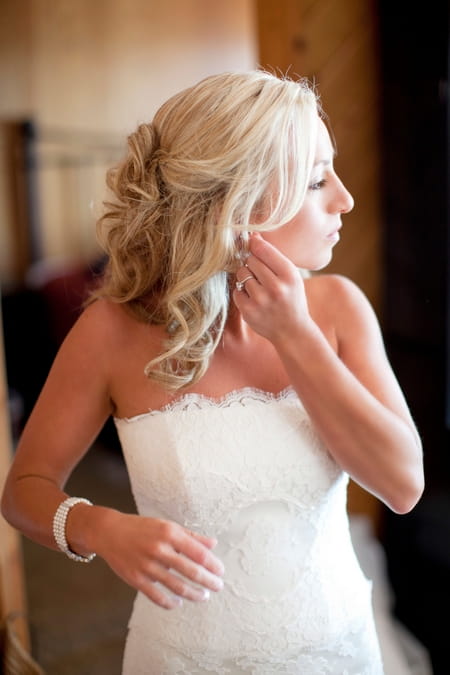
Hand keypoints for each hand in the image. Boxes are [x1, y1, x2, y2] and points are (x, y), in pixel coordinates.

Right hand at [96, 511, 223, 609]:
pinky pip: (158, 596)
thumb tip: (213, 544)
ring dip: (194, 594)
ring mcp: (147, 565)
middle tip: (218, 587)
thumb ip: (191, 536)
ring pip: (176, 586)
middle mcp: (160, 549)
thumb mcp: (167, 526)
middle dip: (208, 581)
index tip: (221, 572)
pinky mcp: (136, 579)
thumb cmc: (142, 528)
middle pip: (191, 571)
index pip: (198, 553)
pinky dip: (171, 602)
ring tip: (203, 596)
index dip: (213, 565)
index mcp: (170, 533)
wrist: (109, 532)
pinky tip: (179, 602)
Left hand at [232, 235, 311, 344]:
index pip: (264, 250)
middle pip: (251, 260)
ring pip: (242, 274)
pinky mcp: (248, 311)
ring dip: (246, 277)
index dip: (255, 243)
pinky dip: (242, 292)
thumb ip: (274, 258)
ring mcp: (261, 300)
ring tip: (258, 286)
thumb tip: (253, 236)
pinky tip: (254, 299)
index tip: (252, 241)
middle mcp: (276, 287)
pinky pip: (236, 290)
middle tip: (260, 273)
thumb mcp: (292, 277)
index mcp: (289, 275)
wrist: (292, 330)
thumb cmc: (291, 298)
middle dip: (252, 263)